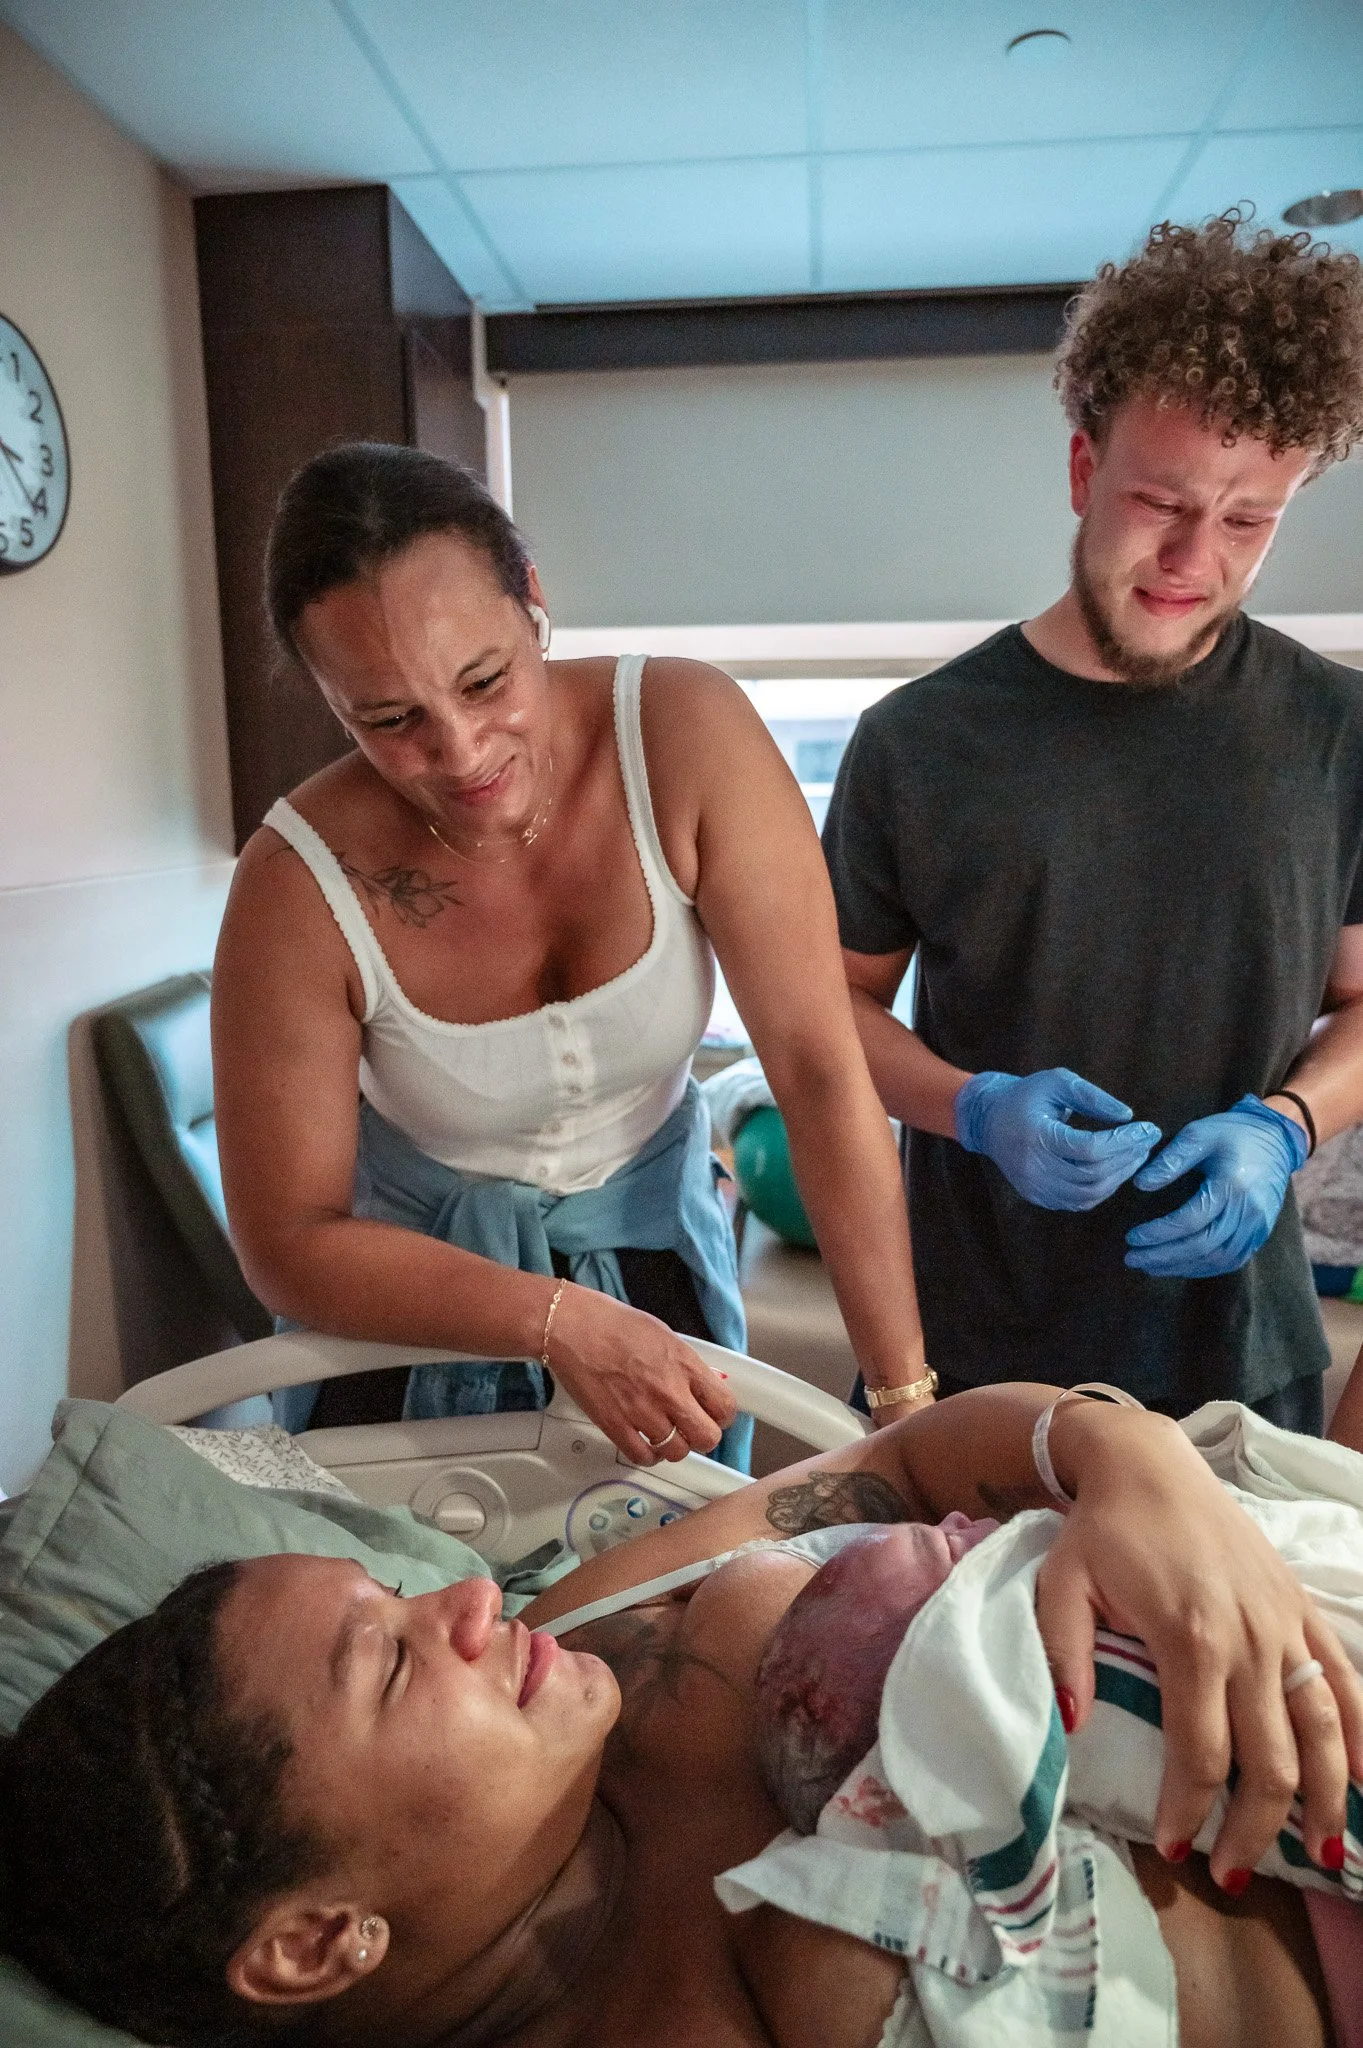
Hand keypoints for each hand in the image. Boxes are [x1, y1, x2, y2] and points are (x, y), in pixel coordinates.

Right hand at [543, 1284, 737, 1464]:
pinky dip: (648, 1456)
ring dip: (674, 1447)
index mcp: (684, 1364)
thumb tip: (705, 1381)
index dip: (722, 1414)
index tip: (715, 1414)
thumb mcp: (663, 1334)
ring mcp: (641, 1411)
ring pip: (677, 1452)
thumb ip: (687, 1364)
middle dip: (704, 1436)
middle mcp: (667, 1390)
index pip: (724, 1406)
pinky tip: (646, 1444)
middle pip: (707, 1437)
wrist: (571, 1327)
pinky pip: (643, 1457)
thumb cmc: (611, 1323)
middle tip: (694, 1428)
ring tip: (666, 1435)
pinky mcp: (615, 1425)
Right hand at [954, 1067, 1160, 1210]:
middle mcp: (1033, 1167)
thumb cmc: (1026, 1096)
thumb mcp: (1057, 1082)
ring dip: (1119, 1177)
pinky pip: (1077, 1203)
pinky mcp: (1037, 1197)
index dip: (1125, 1142)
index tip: (1149, 1129)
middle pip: (1093, 1175)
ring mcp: (1034, 1186)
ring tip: (1135, 1156)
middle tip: (1147, 1142)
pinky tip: (1114, 1170)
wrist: (988, 1119)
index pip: (1090, 1149)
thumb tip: (1127, 1115)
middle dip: (1128, 1159)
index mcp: (1037, 1135)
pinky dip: (1102, 1189)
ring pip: (1088, 1194)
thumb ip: (1093, 1096)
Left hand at [1036, 1401, 1362, 1884]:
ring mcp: (1285, 1624)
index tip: (1173, 1848)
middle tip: (1232, 1872)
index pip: (1201, 1753)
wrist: (1148, 1462)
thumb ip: (1065, 1657)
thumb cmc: (1101, 1530)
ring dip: (1325, 1798)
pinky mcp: (1303, 1607)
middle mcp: (1250, 1638)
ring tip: (1318, 1853)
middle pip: (1270, 1760)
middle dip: (1254, 1829)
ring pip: (1323, 1731)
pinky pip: (1347, 1678)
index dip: (1190, 1811)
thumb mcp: (1061, 1587)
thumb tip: (1073, 1728)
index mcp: (1190, 1638)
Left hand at [1125, 1095, 1307, 1278]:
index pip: (1189, 1221)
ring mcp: (1258, 1226)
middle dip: (1164, 1256)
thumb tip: (1140, 1184)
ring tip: (1150, 1266)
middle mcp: (1248, 1211)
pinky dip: (1204, 1268)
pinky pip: (1232, 1260)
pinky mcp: (1261, 1233)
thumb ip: (1170, 1160)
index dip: (1158, 1233)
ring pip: (1217, 1259)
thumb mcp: (1198, 1135)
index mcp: (1230, 1186)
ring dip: (1181, 1267)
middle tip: (1132, 1258)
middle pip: (1202, 1246)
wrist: (1275, 1139)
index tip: (1132, 1237)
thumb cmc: (1231, 1133)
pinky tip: (1179, 1266)